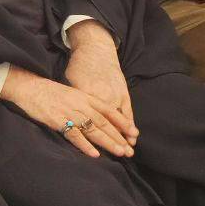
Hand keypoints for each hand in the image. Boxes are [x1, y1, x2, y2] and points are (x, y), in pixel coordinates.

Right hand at [1, 65, 136, 159]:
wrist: (28, 86)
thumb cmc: (49, 92)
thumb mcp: (71, 94)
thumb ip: (85, 104)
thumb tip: (99, 118)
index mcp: (84, 96)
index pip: (108, 110)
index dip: (122, 122)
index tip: (133, 133)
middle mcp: (80, 104)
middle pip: (103, 122)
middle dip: (118, 137)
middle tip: (129, 150)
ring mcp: (69, 112)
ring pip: (92, 129)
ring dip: (107, 142)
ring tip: (119, 152)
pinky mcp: (57, 120)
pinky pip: (73, 135)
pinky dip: (85, 145)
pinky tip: (94, 154)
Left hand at [62, 20, 137, 143]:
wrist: (95, 49)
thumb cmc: (79, 66)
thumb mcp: (71, 82)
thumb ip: (74, 100)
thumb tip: (71, 118)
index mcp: (87, 96)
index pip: (90, 121)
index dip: (94, 137)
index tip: (99, 153)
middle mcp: (103, 97)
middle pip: (107, 124)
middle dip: (113, 141)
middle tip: (120, 156)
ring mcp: (114, 94)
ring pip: (118, 119)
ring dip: (123, 136)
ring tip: (129, 150)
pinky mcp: (122, 91)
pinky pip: (126, 110)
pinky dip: (129, 122)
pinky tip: (133, 134)